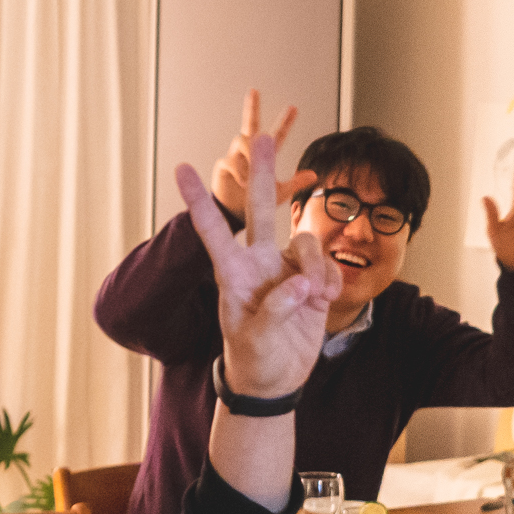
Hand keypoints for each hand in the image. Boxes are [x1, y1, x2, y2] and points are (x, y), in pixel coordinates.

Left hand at [179, 110, 339, 404]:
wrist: (277, 378)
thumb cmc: (253, 359)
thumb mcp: (255, 340)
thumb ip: (276, 309)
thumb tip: (302, 283)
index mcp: (233, 274)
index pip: (213, 231)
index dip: (199, 200)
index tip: (182, 169)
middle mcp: (258, 263)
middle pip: (260, 210)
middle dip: (262, 173)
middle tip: (260, 136)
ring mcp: (285, 268)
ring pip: (307, 243)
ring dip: (318, 268)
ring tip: (315, 299)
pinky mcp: (311, 278)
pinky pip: (327, 265)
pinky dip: (331, 282)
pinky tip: (324, 303)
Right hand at [209, 90, 316, 229]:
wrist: (235, 216)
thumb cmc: (256, 202)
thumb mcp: (278, 193)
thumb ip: (295, 183)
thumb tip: (314, 174)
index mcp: (265, 155)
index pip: (277, 135)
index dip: (285, 122)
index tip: (294, 108)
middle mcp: (249, 151)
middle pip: (250, 124)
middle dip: (252, 107)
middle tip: (254, 91)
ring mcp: (235, 156)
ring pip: (242, 142)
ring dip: (249, 157)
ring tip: (250, 179)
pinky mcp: (223, 165)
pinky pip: (230, 161)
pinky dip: (239, 171)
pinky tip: (242, 183)